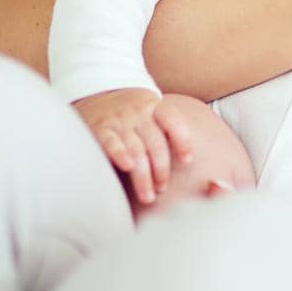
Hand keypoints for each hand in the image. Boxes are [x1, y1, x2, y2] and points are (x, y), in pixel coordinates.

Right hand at [72, 87, 195, 206]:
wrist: (95, 94)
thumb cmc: (131, 114)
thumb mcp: (150, 112)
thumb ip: (166, 131)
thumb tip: (196, 170)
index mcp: (154, 107)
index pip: (172, 120)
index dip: (182, 140)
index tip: (187, 161)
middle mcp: (137, 113)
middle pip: (155, 142)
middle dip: (161, 169)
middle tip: (161, 189)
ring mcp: (118, 121)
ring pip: (136, 149)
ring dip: (144, 175)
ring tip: (148, 196)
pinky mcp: (100, 129)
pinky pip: (111, 142)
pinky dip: (120, 154)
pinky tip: (128, 167)